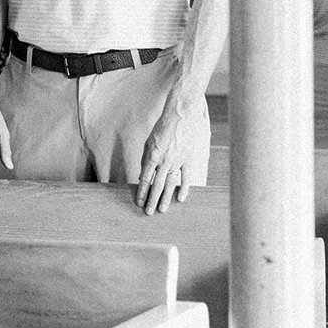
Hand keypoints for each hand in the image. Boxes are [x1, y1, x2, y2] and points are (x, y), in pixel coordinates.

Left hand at [136, 88, 195, 213]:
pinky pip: (185, 177)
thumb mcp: (149, 141)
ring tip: (162, 210)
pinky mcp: (188, 159)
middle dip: (152, 200)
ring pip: (170, 184)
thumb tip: (143, 175)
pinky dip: (184, 188)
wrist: (181, 115)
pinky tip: (180, 198)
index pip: (145, 179)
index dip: (142, 192)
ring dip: (165, 198)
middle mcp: (164, 161)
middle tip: (148, 212)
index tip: (139, 202)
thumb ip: (146, 159)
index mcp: (152, 156)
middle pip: (157, 185)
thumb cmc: (162, 127)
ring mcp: (177, 161)